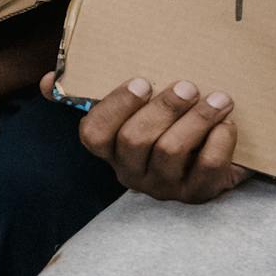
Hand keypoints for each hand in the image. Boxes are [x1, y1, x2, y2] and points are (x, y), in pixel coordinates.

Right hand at [63, 72, 248, 203]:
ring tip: (220, 99)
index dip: (114, 107)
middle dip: (164, 108)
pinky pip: (207, 167)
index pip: (93, 134)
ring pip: (171, 151)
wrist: (219, 156)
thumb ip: (94, 91)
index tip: (141, 82)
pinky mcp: (198, 193)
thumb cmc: (169, 124)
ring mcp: (165, 186)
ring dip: (198, 119)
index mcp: (112, 148)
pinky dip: (220, 141)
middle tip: (188, 86)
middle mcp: (133, 171)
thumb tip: (48, 82)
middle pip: (135, 140)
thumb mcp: (136, 108)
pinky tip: (227, 124)